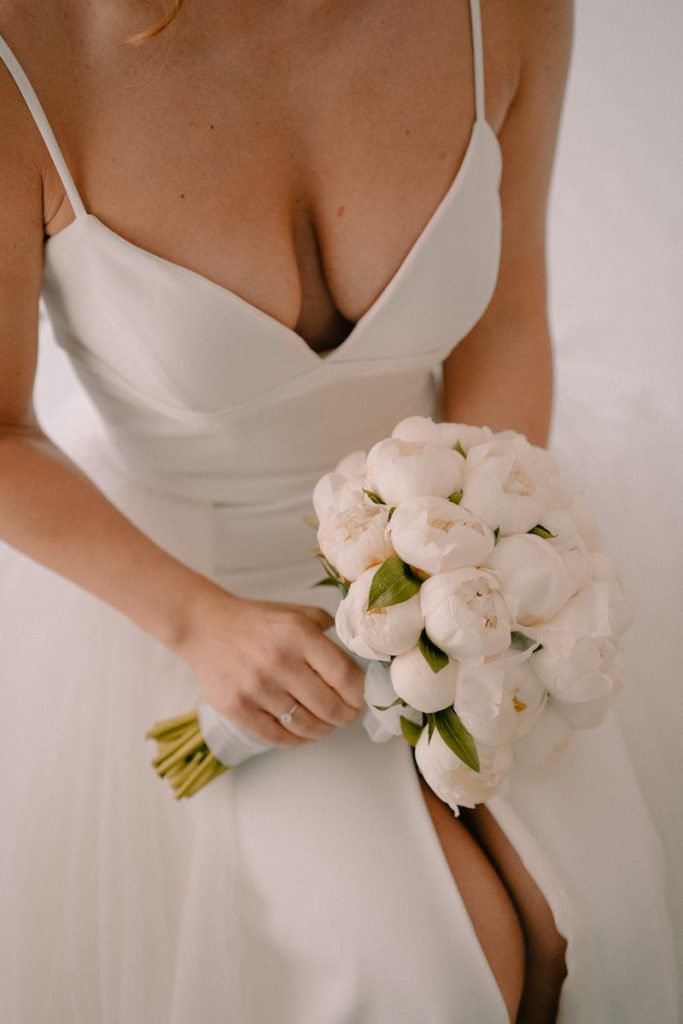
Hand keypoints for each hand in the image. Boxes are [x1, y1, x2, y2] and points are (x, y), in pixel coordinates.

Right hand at [177, 584, 365, 747]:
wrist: (204, 627)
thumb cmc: (256, 621)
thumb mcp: (295, 613)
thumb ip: (328, 628)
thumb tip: (358, 652)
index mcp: (299, 635)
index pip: (344, 675)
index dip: (359, 694)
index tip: (361, 698)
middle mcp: (279, 661)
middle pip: (329, 706)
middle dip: (346, 717)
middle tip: (348, 716)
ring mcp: (257, 688)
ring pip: (306, 726)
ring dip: (324, 730)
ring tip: (326, 725)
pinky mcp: (237, 708)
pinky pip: (278, 737)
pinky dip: (297, 740)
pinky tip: (303, 734)